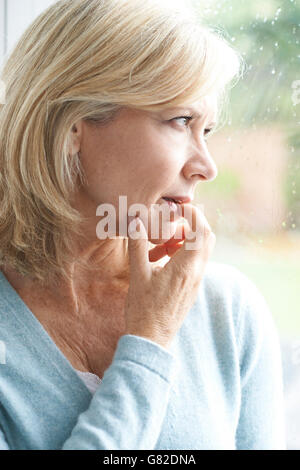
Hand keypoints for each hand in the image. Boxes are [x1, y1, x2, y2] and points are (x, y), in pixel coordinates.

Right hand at [124, 203, 215, 348]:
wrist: (151, 340)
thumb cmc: (143, 310)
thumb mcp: (138, 275)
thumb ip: (139, 246)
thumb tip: (137, 221)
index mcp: (186, 267)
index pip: (201, 231)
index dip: (194, 214)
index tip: (179, 207)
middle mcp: (196, 273)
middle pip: (207, 238)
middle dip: (192, 225)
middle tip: (171, 224)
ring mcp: (196, 282)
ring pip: (202, 251)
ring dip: (186, 240)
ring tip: (162, 246)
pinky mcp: (192, 288)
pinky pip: (195, 263)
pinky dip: (184, 254)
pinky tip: (162, 261)